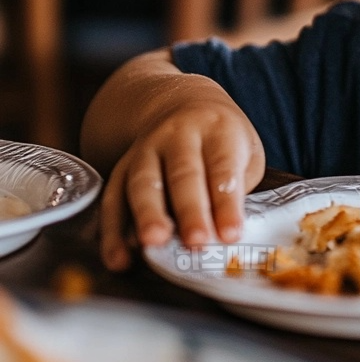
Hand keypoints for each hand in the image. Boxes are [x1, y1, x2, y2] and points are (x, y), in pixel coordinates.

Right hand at [98, 96, 264, 271]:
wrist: (183, 103)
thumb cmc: (223, 140)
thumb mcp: (245, 151)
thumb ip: (237, 188)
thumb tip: (224, 233)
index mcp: (217, 129)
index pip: (223, 167)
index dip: (227, 203)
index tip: (231, 234)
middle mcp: (179, 134)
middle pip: (183, 174)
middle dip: (190, 210)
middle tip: (196, 241)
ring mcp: (146, 148)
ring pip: (143, 183)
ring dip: (148, 215)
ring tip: (154, 244)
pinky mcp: (121, 167)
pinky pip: (113, 199)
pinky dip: (112, 232)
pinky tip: (119, 258)